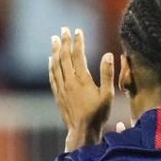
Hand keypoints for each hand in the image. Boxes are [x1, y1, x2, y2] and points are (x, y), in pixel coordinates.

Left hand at [48, 27, 114, 151]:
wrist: (81, 130)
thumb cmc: (98, 113)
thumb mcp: (108, 94)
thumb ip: (108, 74)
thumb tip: (108, 55)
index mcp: (82, 79)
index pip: (78, 55)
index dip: (78, 42)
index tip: (78, 31)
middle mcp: (69, 81)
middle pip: (65, 57)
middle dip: (64, 42)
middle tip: (63, 29)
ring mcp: (62, 88)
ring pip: (56, 65)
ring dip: (55, 51)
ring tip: (54, 39)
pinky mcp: (58, 94)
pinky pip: (52, 76)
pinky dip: (51, 65)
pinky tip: (51, 59)